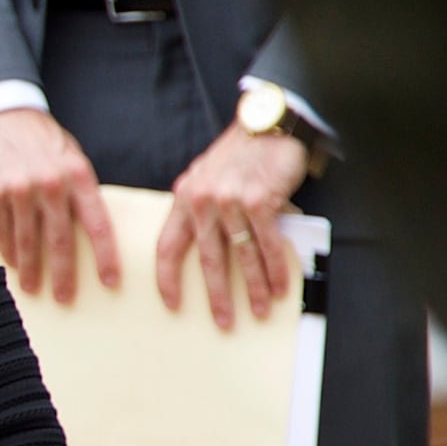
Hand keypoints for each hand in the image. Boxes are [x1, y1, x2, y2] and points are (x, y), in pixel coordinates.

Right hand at [0, 108, 118, 304]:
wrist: (0, 115)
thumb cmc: (41, 141)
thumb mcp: (69, 158)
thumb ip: (78, 192)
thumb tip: (86, 234)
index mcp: (78, 175)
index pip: (98, 224)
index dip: (105, 257)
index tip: (110, 282)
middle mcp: (50, 183)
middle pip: (60, 241)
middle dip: (63, 275)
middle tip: (64, 297)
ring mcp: (19, 188)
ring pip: (28, 241)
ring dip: (31, 269)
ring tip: (33, 286)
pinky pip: (2, 230)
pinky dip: (7, 250)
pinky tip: (11, 263)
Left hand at [154, 124, 310, 328]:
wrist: (268, 123)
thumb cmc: (240, 153)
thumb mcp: (208, 178)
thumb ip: (204, 210)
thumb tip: (216, 249)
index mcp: (184, 197)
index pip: (168, 246)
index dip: (167, 278)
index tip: (170, 303)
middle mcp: (202, 201)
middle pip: (207, 259)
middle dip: (216, 295)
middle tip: (222, 321)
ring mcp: (230, 201)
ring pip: (241, 256)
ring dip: (252, 288)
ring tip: (257, 311)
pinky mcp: (259, 201)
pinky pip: (267, 244)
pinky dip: (274, 269)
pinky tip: (279, 288)